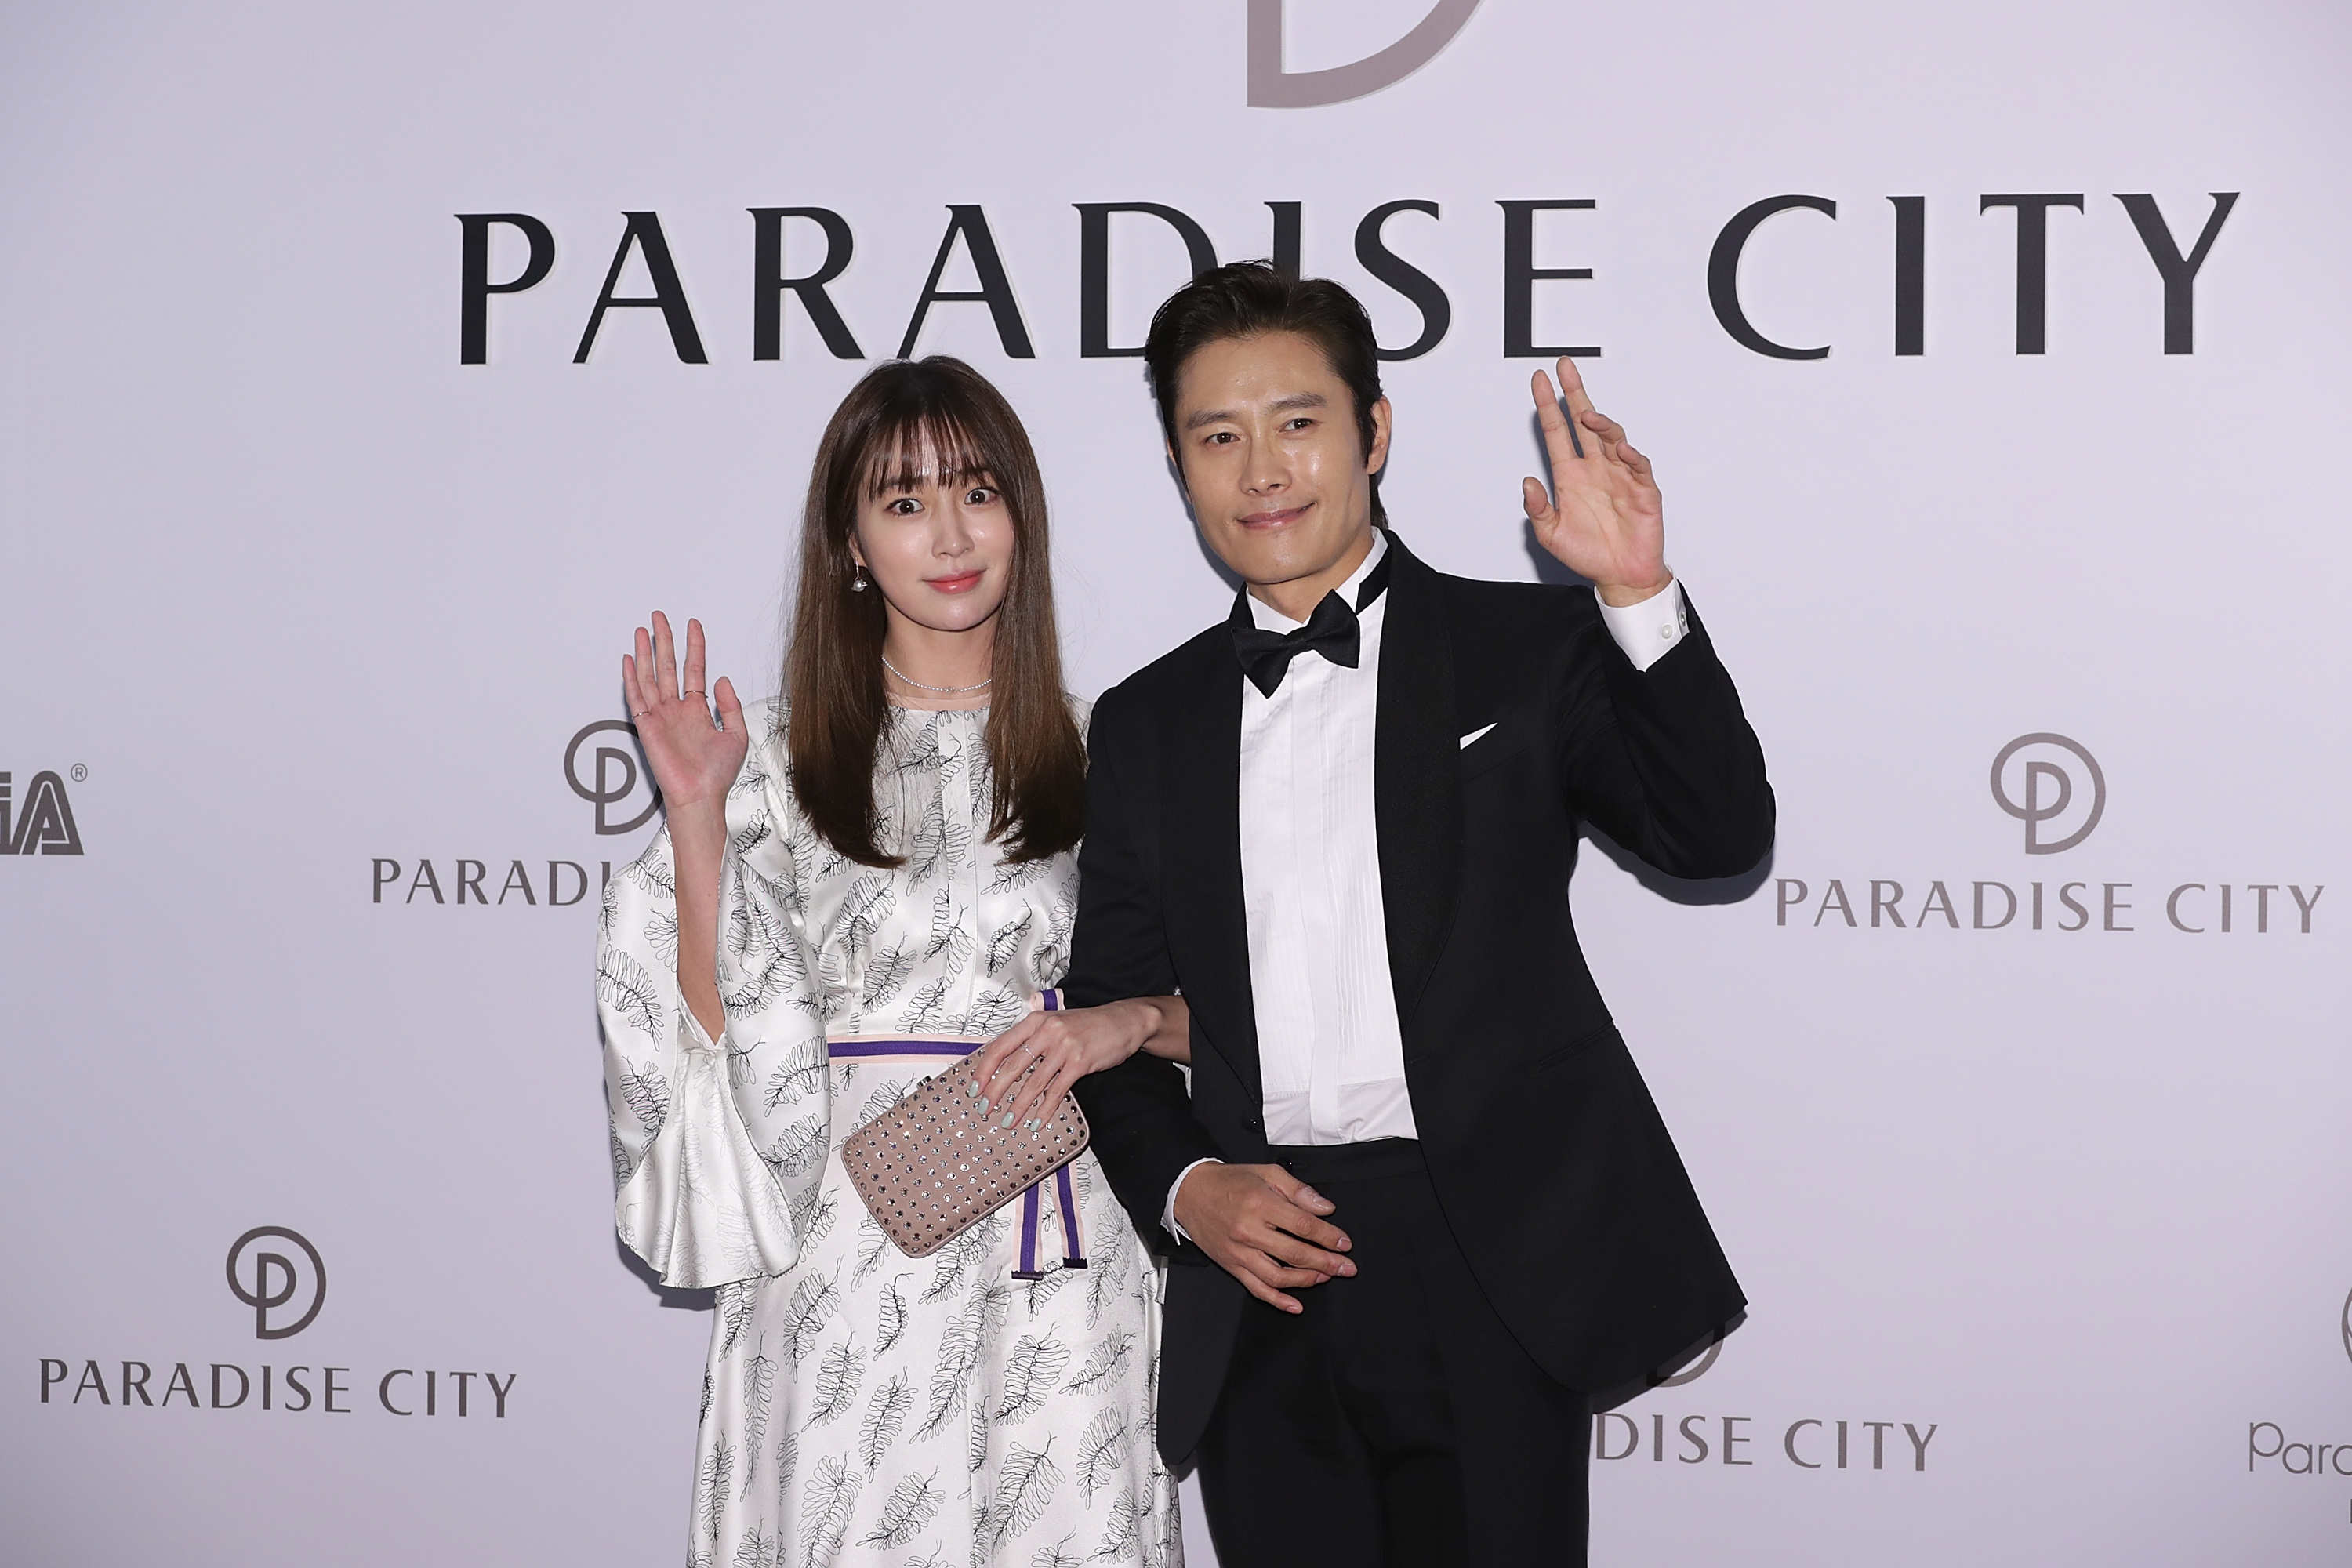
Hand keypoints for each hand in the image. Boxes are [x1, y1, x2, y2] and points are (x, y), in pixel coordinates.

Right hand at [623, 611, 747, 815]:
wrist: (700, 797)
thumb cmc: (716, 775)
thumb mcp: (736, 736)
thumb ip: (731, 706)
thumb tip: (723, 678)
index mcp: (698, 710)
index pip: (695, 669)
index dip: (695, 646)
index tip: (693, 624)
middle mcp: (677, 710)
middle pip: (669, 666)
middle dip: (665, 640)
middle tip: (660, 617)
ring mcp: (661, 717)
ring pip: (651, 676)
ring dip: (646, 653)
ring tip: (643, 630)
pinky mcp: (647, 727)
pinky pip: (636, 698)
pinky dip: (632, 678)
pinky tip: (629, 660)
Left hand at [965, 999, 1171, 1131]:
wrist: (1123, 1021)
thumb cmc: (1087, 1025)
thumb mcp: (1055, 1023)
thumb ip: (1032, 1039)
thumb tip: (1005, 1065)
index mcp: (1035, 1021)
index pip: (999, 1047)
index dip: (984, 1070)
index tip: (974, 1088)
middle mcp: (1046, 1031)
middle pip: (1012, 1066)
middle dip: (995, 1092)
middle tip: (985, 1109)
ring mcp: (1064, 1046)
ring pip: (1033, 1082)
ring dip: (1018, 1105)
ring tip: (1007, 1121)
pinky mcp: (1080, 1062)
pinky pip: (1057, 1090)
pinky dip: (1045, 1108)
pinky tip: (1037, 1121)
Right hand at [1172, 1161, 1353, 1313]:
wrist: (1190, 1192)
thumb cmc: (1229, 1182)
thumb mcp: (1267, 1173)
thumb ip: (1298, 1190)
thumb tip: (1325, 1208)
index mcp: (1260, 1204)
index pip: (1304, 1226)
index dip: (1329, 1237)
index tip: (1344, 1243)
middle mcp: (1249, 1231)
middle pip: (1296, 1254)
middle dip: (1327, 1263)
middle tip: (1346, 1267)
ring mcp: (1239, 1252)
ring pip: (1278, 1276)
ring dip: (1307, 1281)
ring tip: (1325, 1277)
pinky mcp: (1231, 1266)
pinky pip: (1256, 1289)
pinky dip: (1278, 1301)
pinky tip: (1295, 1305)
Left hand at [1521, 357, 1670, 605]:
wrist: (1621, 575)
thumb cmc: (1589, 554)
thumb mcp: (1551, 534)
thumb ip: (1538, 508)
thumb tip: (1527, 482)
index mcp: (1570, 476)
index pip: (1557, 432)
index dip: (1547, 406)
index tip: (1539, 382)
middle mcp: (1594, 469)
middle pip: (1584, 423)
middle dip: (1574, 394)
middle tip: (1565, 369)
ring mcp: (1619, 475)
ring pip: (1611, 438)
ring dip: (1601, 425)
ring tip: (1587, 416)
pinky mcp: (1642, 488)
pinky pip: (1638, 466)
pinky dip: (1631, 456)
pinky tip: (1622, 450)